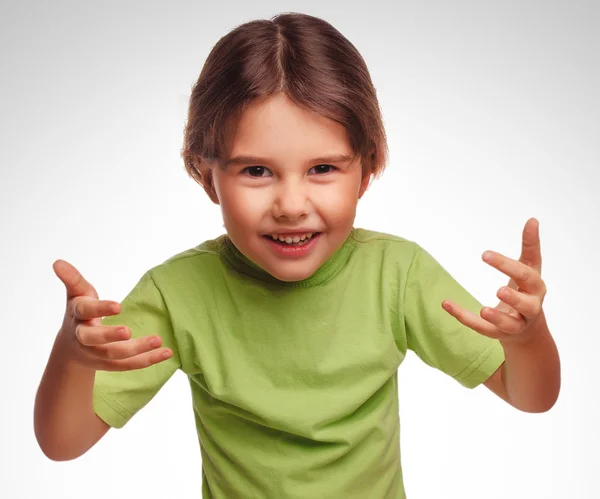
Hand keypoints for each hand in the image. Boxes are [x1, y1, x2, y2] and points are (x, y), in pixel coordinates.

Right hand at [53, 260, 172, 370]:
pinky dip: (148, 360)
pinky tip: (167, 353)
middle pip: (94, 339)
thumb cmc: (80, 312)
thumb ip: (72, 278)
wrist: (70, 348)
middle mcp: (84, 337)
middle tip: (128, 331)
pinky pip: (129, 365)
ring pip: (114, 355)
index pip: (85, 312)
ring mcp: (96, 354)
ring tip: (158, 340)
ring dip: (137, 349)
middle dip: (110, 336)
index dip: (100, 309)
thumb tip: (58, 262)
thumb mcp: (77, 294)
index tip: (118, 306)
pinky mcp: (110, 365)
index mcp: (77, 316)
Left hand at [441, 218, 546, 343]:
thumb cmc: (527, 291)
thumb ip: (530, 246)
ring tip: (484, 309)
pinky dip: (466, 318)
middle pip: (526, 303)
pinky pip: (483, 329)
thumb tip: (533, 219)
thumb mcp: (530, 268)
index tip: (484, 254)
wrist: (529, 330)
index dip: (508, 266)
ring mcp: (516, 324)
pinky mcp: (499, 334)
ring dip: (497, 317)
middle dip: (514, 297)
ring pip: (509, 324)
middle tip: (499, 289)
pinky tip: (447, 304)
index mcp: (535, 287)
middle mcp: (530, 307)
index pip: (526, 274)